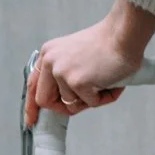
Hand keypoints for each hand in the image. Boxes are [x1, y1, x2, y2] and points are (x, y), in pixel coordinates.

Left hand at [24, 0, 154, 126]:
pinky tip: (112, 83)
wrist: (123, 35)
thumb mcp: (75, 55)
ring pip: (71, 104)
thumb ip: (65, 72)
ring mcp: (62, 72)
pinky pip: (90, 104)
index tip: (32, 120)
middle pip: (44, 100)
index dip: (31, 105)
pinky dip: (104, 98)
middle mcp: (50, 62)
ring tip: (106, 83)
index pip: (33, 84)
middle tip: (83, 104)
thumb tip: (66, 98)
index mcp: (48, 54)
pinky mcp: (77, 82)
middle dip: (63, 107)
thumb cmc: (108, 44)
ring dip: (91, 99)